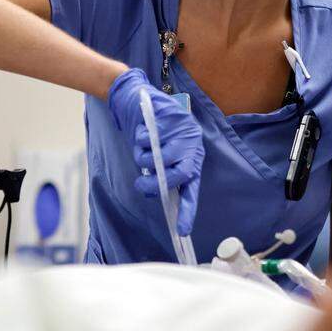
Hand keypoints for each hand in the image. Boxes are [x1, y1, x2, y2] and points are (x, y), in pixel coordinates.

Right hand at [108, 67, 204, 235]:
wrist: (139, 100)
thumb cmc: (151, 133)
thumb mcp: (158, 155)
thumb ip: (161, 173)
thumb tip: (157, 193)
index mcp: (192, 157)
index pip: (192, 187)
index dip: (188, 210)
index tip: (182, 230)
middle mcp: (192, 145)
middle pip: (179, 174)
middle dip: (156, 183)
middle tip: (142, 185)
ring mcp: (182, 130)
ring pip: (158, 158)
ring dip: (143, 158)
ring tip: (142, 149)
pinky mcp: (169, 116)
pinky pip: (148, 139)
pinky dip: (139, 139)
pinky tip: (142, 131)